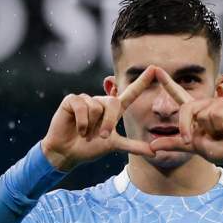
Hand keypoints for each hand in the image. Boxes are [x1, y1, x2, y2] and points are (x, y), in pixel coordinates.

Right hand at [41, 66, 156, 170]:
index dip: (142, 82)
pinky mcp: (72, 100)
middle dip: (108, 122)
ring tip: (84, 133)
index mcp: (113, 110)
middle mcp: (101, 102)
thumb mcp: (114, 146)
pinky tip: (78, 129)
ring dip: (91, 125)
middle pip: (113, 103)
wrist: (67, 153)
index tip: (154, 69)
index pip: (130, 93)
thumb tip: (154, 152)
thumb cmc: (89, 148)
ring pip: (96, 107)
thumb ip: (133, 146)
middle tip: (102, 136)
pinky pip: (81, 107)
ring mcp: (86, 99)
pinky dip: (81, 122)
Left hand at [148, 67, 222, 164]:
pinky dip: (220, 127)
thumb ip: (172, 143)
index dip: (167, 82)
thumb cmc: (216, 149)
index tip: (156, 69)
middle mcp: (205, 104)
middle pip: (187, 108)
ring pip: (203, 114)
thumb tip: (151, 146)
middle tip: (199, 139)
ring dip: (210, 130)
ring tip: (220, 132)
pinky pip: (216, 114)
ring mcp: (218, 102)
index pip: (178, 94)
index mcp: (195, 112)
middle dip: (187, 127)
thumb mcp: (190, 146)